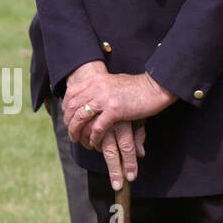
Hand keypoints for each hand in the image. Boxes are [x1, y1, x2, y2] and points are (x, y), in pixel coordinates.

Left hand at [62, 64, 174, 187]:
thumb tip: (92, 95)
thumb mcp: (113, 82)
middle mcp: (97, 87)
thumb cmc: (137, 86)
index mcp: (95, 79)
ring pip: (81, 117)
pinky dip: (93, 137)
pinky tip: (94, 143)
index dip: (66, 107)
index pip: (71, 93)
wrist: (155, 86)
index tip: (67, 117)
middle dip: (68, 122)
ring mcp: (104, 98)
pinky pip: (97, 127)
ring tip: (77, 140)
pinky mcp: (114, 110)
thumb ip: (100, 87)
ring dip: (76, 131)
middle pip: (72, 106)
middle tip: (71, 132)